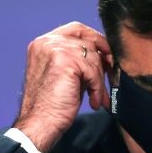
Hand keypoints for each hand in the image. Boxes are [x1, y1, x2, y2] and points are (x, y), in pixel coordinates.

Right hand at [13, 22, 113, 152]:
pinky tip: (93, 101)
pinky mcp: (65, 61)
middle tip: (111, 73)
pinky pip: (93, 70)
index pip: (76, 29)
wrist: (40, 123)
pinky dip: (97, 87)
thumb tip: (106, 56)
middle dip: (103, 56)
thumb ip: (79, 60)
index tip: (107, 54)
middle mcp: (47, 42)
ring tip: (96, 97)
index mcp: (43, 43)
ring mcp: (55, 49)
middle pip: (88, 40)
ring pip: (93, 57)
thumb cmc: (52, 104)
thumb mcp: (65, 74)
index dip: (95, 39)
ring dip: (98, 80)